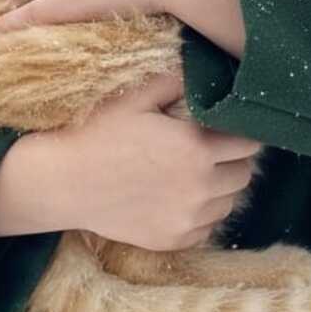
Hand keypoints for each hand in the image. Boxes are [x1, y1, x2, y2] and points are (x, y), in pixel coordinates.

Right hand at [60, 70, 263, 250]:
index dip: (240, 132)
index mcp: (196, 148)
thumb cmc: (96, 132)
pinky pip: (206, 226)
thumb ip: (177, 80)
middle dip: (232, 159)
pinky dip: (200, 213)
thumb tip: (206, 71)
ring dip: (219, 187)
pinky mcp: (173, 240)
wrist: (61, 183)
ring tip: (190, 172)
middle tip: (208, 148)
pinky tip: (176, 196)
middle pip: (244, 173)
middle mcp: (200, 188)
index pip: (249, 142)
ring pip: (228, 202)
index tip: (223, 127)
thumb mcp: (136, 95)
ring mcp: (187, 219)